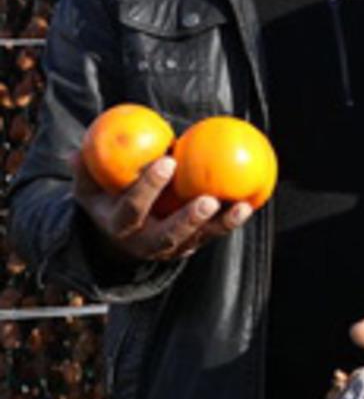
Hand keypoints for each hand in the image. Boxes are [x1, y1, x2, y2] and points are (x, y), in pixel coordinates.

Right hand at [72, 152, 252, 261]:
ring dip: (221, 224)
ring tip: (241, 206)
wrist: (118, 239)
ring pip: (198, 239)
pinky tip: (251, 203)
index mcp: (119, 225)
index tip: (167, 161)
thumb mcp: (89, 188)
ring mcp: (171, 248)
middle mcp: (146, 243)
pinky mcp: (192, 245)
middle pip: (168, 235)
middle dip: (188, 219)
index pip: (133, 208)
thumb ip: (86, 168)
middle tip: (208, 199)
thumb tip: (76, 150)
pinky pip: (214, 234)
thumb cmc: (106, 200)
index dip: (148, 188)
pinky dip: (232, 221)